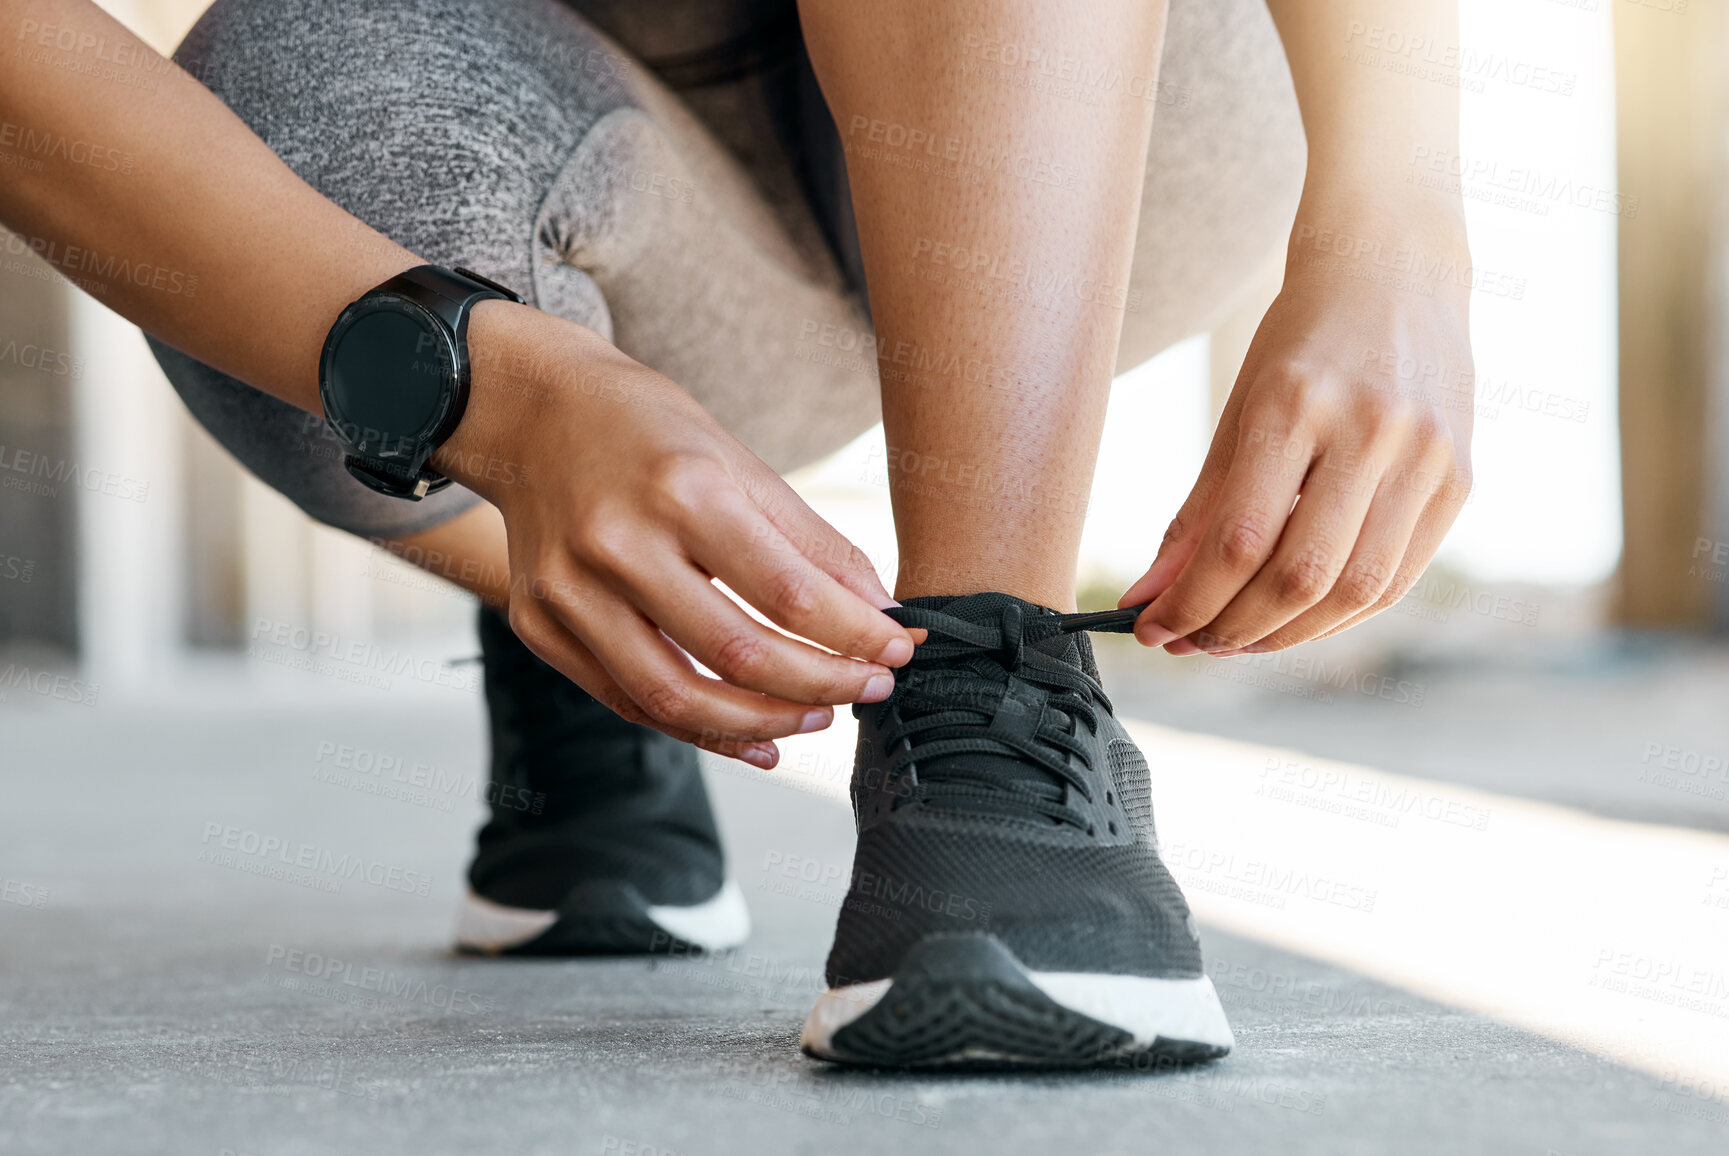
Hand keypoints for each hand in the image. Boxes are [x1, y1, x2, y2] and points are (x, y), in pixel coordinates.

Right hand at [440, 303, 913, 766]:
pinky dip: (698, 729)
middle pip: (739, 653)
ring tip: (816, 717)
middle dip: (823, 685)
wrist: (529, 412)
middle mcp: (618, 544)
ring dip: (763, 722)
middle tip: (870, 690)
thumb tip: (880, 611)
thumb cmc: (645, 430)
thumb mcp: (737, 459)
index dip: (855, 635)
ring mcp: (570, 591)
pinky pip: (629, 700)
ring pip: (678, 697)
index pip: (790, 593)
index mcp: (682, 489)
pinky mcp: (540, 624)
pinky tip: (752, 736)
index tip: (898, 651)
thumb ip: (809, 542)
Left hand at [1120, 217, 1473, 654]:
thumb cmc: (1302, 340)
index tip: (1152, 627)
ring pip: (1353, 591)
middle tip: (1190, 642)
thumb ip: (1198, 511)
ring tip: (1236, 638)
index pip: (1239, 539)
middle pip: (1299, 576)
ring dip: (1285, 635)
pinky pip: (1396, 577)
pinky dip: (1339, 614)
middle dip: (1233, 628)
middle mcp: (1370, 431)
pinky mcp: (1459, 479)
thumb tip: (1149, 596)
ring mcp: (1425, 457)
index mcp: (1296, 404)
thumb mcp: (1238, 411)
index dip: (1190, 602)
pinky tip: (1296, 617)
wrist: (1398, 269)